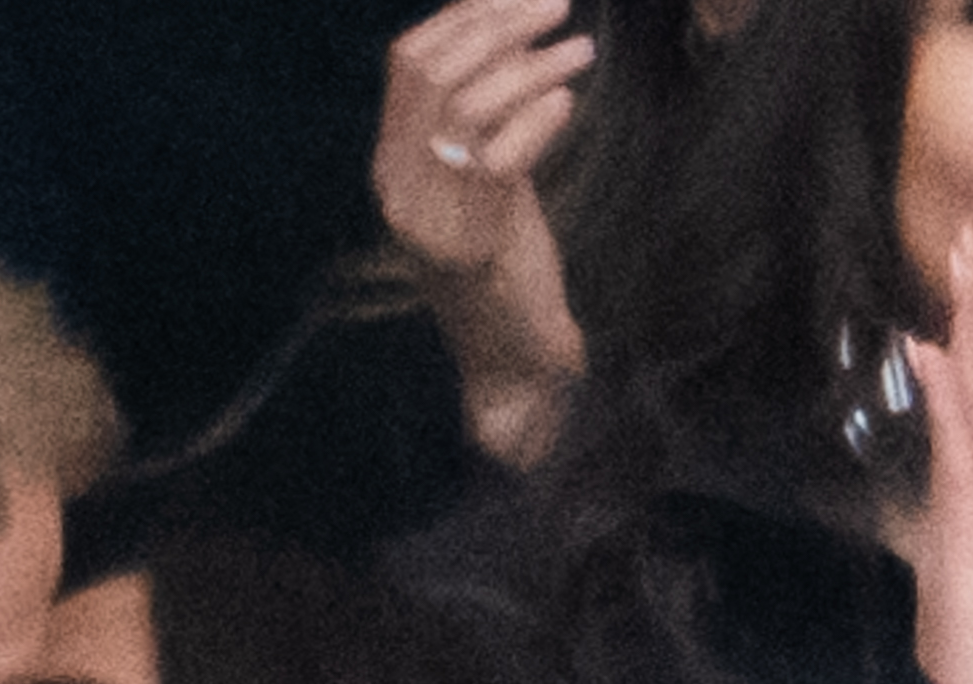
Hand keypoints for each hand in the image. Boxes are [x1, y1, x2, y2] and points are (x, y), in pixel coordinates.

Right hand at [371, 0, 591, 461]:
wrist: (513, 359)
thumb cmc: (508, 262)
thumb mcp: (486, 173)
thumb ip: (485, 113)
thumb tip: (513, 30)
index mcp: (391, 166)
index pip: (408, 61)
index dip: (467, 13)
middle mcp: (398, 190)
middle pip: (435, 72)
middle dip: (501, 24)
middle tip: (559, 6)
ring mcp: (428, 221)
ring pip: (467, 107)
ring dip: (532, 66)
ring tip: (581, 51)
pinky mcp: (471, 247)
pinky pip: (498, 158)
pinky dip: (539, 119)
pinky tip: (569, 105)